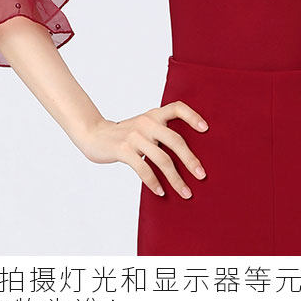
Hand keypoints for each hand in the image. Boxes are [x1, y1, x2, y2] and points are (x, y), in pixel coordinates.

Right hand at [80, 102, 209, 197]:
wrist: (94, 135)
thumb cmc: (125, 134)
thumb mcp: (143, 126)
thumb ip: (160, 131)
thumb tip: (188, 153)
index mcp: (154, 114)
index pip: (177, 107)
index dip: (192, 116)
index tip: (206, 129)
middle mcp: (147, 122)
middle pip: (175, 140)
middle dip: (191, 160)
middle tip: (202, 176)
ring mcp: (135, 136)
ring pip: (162, 159)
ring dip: (176, 179)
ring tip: (186, 192)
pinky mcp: (124, 150)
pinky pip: (144, 169)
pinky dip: (154, 182)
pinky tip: (161, 192)